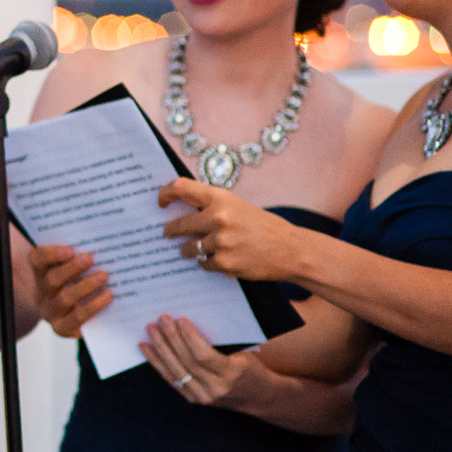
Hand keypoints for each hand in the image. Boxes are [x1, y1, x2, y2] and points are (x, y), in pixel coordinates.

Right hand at [30, 243, 111, 337]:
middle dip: (71, 268)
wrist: (75, 315)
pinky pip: (76, 318)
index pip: (38, 259)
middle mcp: (41, 292)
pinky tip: (108, 296)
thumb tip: (101, 245)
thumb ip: (80, 257)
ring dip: (85, 286)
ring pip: (64, 299)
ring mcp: (49, 312)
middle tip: (89, 258)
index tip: (70, 249)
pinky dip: (93, 306)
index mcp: (40, 272)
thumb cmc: (78, 283)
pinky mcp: (61, 328)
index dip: (51, 254)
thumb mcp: (75, 269)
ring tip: (103, 276)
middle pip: (51, 279)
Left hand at [140, 313, 263, 408]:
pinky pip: (170, 379)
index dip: (189, 337)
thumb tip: (190, 320)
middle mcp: (216, 388)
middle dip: (171, 338)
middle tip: (161, 319)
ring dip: (159, 348)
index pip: (203, 356)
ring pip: (175, 371)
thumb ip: (220, 341)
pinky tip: (146, 347)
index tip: (180, 319)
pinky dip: (156, 362)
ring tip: (150, 330)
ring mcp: (203, 396)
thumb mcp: (244, 353)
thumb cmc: (250, 367)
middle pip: (186, 361)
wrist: (258, 397)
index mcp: (232, 374)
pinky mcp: (193, 399)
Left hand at [159, 179, 308, 280]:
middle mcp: (218, 217)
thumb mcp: (239, 207)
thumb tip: (182, 210)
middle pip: (179, 224)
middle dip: (170, 230)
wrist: (292, 250)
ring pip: (189, 247)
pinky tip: (216, 260)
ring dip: (187, 250)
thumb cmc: (265, 227)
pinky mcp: (225, 262)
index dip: (165, 192)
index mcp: (221, 199)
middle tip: (167, 233)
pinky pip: (204, 263)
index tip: (160, 202)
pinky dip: (207, 263)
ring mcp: (221, 241)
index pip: (182, 187)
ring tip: (188, 251)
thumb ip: (213, 207)